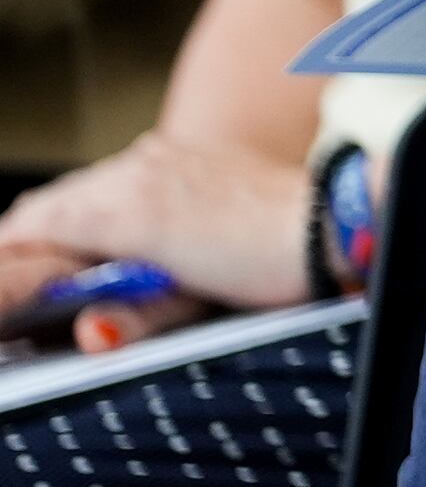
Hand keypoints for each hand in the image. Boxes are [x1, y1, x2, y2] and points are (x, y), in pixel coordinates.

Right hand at [0, 127, 315, 313]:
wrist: (332, 218)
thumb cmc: (266, 265)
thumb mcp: (192, 304)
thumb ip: (132, 318)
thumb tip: (89, 335)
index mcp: (125, 206)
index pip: (31, 225)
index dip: (9, 257)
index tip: (6, 287)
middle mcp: (136, 169)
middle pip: (51, 204)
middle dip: (33, 242)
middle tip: (29, 284)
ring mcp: (162, 154)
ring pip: (86, 186)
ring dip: (70, 220)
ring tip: (70, 264)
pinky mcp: (185, 151)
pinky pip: (122, 173)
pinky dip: (106, 201)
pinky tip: (121, 233)